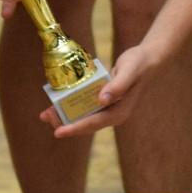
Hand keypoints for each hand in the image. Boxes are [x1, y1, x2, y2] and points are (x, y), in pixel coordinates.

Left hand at [38, 41, 156, 138]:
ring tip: (45, 113)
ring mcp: (107, 109)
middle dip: (64, 123)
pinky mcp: (103, 102)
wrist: (147, 60)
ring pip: (82, 118)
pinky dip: (70, 106)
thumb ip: (118, 85)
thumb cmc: (139, 64)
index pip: (93, 123)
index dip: (74, 128)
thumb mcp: (129, 71)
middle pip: (85, 125)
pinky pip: (84, 108)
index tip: (58, 132)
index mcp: (119, 113)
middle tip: (45, 116)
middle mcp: (112, 115)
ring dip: (64, 116)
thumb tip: (102, 100)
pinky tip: (56, 103)